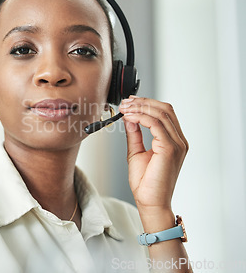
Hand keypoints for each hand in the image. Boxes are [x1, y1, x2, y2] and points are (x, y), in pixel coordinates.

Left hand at [118, 96, 188, 214]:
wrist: (150, 202)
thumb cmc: (146, 183)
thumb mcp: (136, 152)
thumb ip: (135, 134)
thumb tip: (130, 118)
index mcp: (174, 141)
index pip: (165, 113)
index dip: (147, 103)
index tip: (129, 102)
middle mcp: (179, 141)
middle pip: (165, 109)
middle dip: (143, 102)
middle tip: (125, 103)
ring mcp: (177, 144)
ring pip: (161, 114)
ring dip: (140, 108)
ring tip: (124, 108)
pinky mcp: (169, 149)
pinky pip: (156, 125)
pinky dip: (141, 117)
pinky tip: (129, 117)